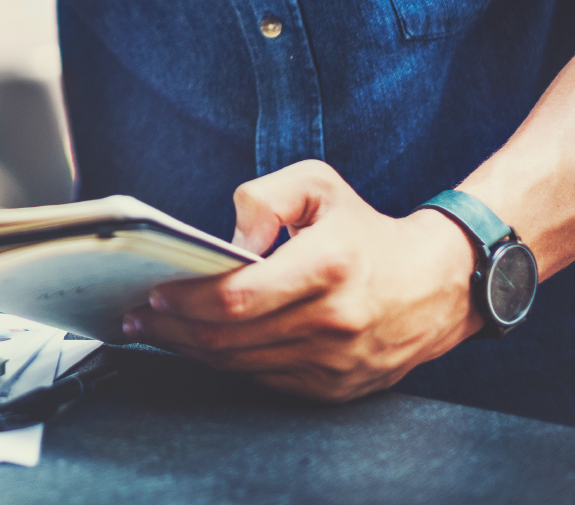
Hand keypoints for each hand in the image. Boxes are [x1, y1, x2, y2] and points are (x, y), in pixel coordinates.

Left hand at [122, 160, 482, 401]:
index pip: (236, 297)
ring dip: (190, 349)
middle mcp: (333, 320)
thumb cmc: (364, 230)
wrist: (436, 285)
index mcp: (327, 266)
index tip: (155, 291)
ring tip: (158, 329)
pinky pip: (264, 379)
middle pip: (228, 338)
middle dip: (171, 328)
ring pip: (240, 364)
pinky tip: (202, 345)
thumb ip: (266, 195)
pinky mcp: (335, 388)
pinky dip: (227, 363)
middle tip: (137, 316)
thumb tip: (231, 238)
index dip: (187, 300)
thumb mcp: (320, 185)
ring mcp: (335, 361)